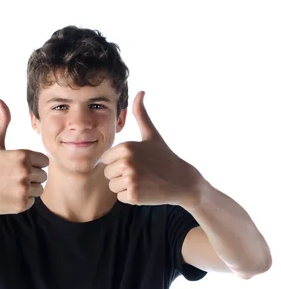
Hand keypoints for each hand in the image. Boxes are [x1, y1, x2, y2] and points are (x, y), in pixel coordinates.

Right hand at [0, 100, 48, 217]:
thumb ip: (2, 122)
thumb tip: (0, 101)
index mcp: (22, 155)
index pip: (44, 161)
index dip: (33, 164)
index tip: (18, 166)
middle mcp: (25, 171)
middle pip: (43, 175)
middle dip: (31, 177)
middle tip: (12, 178)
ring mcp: (24, 189)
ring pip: (39, 189)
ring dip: (29, 189)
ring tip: (11, 186)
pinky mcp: (22, 204)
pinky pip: (32, 201)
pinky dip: (23, 200)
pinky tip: (9, 196)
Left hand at [101, 91, 204, 206]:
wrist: (182, 181)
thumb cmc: (164, 157)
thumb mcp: (152, 135)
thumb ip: (141, 115)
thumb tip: (140, 92)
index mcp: (126, 146)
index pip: (106, 159)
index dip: (118, 162)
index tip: (135, 162)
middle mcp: (127, 162)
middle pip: (107, 173)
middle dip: (120, 175)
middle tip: (140, 173)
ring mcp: (131, 179)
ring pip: (113, 186)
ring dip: (125, 187)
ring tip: (142, 181)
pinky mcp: (134, 195)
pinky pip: (120, 197)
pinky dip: (131, 197)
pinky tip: (145, 190)